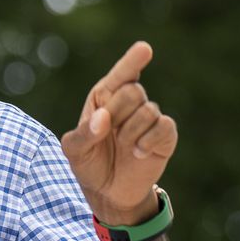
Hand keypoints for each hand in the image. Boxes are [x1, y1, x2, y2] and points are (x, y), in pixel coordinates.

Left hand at [60, 41, 177, 225]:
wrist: (108, 192)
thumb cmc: (89, 164)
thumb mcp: (74, 150)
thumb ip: (83, 133)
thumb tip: (103, 119)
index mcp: (104, 97)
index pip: (121, 74)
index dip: (132, 61)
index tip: (144, 49)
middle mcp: (128, 102)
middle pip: (132, 91)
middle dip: (118, 114)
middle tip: (110, 134)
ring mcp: (149, 118)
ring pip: (148, 110)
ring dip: (131, 132)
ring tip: (123, 146)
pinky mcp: (165, 135)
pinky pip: (164, 126)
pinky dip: (148, 140)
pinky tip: (138, 153)